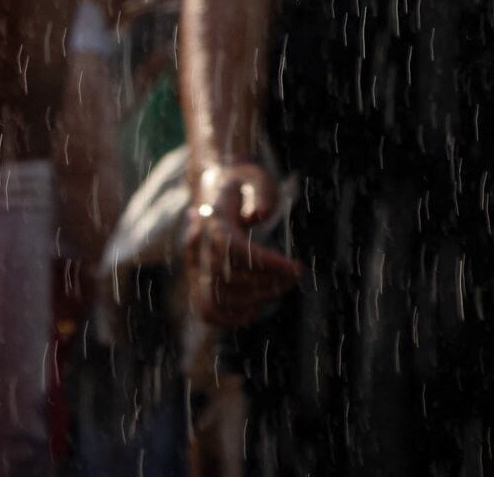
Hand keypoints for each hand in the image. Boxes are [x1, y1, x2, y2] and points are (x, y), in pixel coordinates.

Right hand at [184, 158, 301, 327]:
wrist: (214, 187)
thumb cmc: (241, 183)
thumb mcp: (254, 175)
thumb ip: (260, 191)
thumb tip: (259, 216)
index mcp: (213, 222)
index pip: (238, 251)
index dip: (268, 264)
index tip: (297, 268)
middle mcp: (201, 247)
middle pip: (229, 278)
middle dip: (266, 283)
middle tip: (295, 276)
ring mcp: (196, 265)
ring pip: (217, 298)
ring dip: (253, 300)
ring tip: (282, 288)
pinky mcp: (198, 278)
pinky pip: (205, 309)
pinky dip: (227, 318)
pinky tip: (255, 312)